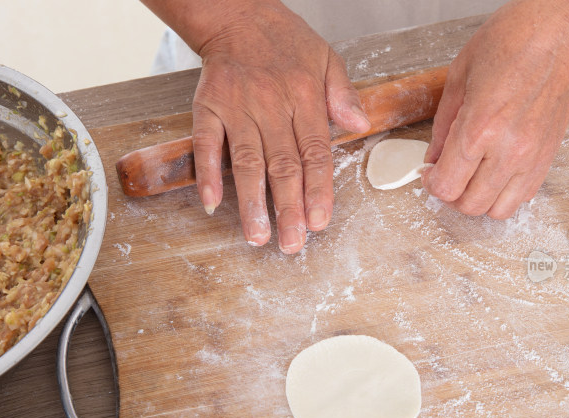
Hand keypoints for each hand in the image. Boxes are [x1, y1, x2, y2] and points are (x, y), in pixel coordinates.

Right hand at [145, 0, 369, 252]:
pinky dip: (208, 173)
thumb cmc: (285, 42)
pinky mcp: (208, 107)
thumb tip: (360, 126)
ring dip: (252, 202)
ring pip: (248, 162)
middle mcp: (272, 106)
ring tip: (258, 236)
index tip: (319, 222)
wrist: (237, 15)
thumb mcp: (327, 59)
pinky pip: (207, 144)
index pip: (315, 153)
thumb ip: (343, 95)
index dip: (318, 190)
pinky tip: (212, 202)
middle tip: (292, 243)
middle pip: (283, 165)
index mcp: (306, 98)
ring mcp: (238, 108)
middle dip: (288, 208)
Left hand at [422, 1, 568, 218]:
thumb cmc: (514, 41)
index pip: (446, 186)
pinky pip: (523, 197)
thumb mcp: (459, 76)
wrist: (563, 34)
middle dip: (452, 195)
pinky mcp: (549, 157)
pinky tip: (495, 172)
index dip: (431, 183)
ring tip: (472, 178)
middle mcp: (508, 150)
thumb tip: (433, 158)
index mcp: (479, 128)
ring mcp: (532, 157)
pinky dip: (504, 193)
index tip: (430, 173)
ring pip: (498, 209)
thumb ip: (443, 126)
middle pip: (470, 205)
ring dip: (479, 200)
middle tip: (448, 175)